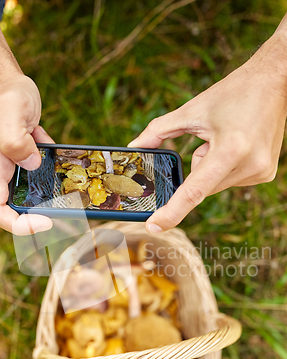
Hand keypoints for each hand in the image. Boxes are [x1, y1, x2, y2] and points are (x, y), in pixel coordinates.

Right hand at [0, 73, 53, 234]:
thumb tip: (31, 163)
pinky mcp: (22, 164)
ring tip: (74, 203)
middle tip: (67, 219)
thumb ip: (17, 139)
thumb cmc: (7, 94)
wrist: (6, 84)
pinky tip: (65, 172)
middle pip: (12, 212)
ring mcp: (9, 171)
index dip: (18, 225)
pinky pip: (36, 181)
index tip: (45, 222)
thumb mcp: (12, 109)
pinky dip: (51, 181)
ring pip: (26, 198)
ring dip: (48, 203)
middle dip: (37, 220)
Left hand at [128, 34, 286, 233]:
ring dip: (212, 168)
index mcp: (230, 149)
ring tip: (229, 140)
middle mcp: (249, 165)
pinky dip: (226, 168)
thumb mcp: (191, 110)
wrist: (274, 83)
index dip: (172, 211)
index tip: (154, 226)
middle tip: (213, 139)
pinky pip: (230, 181)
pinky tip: (238, 146)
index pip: (194, 190)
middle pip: (203, 186)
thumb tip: (134, 147)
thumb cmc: (232, 94)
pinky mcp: (265, 174)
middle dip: (198, 167)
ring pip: (215, 185)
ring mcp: (260, 172)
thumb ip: (159, 131)